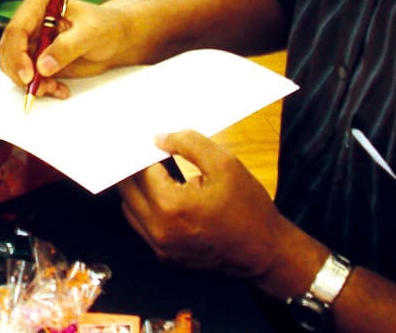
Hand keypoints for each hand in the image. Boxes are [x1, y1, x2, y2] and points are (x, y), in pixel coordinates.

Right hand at [0, 0, 136, 100]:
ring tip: (54, 88)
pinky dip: (39, 87)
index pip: (16, 29)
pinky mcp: (37, 59)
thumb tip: (42, 66)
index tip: (29, 74)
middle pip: (9, 49)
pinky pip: (27, 77)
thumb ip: (67, 47)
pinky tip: (58, 88)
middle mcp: (30, 22)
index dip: (17, 53)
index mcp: (38, 6)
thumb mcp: (90, 34)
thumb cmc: (106, 27)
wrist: (115, 40)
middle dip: (21, 72)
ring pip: (14, 66)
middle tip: (40, 87)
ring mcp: (32, 42)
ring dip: (30, 82)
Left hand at [118, 130, 288, 280]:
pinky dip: (144, 208)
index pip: (140, 171)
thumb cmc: (249, 208)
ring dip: (136, 189)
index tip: (141, 138)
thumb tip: (158, 138)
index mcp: (171, 206)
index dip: (140, 151)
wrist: (267, 252)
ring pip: (129, 209)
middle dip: (134, 168)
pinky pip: (141, 226)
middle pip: (128, 190)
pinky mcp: (166, 256)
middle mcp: (159, 231)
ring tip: (153, 170)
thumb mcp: (224, 163)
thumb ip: (188, 142)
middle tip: (143, 151)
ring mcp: (161, 247)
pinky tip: (160, 192)